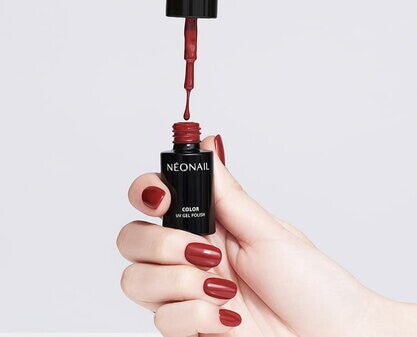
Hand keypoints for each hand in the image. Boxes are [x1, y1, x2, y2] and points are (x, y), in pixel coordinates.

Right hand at [117, 135, 416, 335]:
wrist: (329, 336)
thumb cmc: (310, 283)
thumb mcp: (266, 230)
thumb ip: (226, 191)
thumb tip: (207, 142)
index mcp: (206, 223)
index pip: (153, 197)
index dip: (145, 192)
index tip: (164, 199)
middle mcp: (188, 254)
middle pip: (131, 239)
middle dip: (159, 243)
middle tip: (202, 250)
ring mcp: (184, 292)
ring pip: (135, 280)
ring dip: (180, 283)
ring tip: (222, 288)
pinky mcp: (186, 326)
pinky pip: (162, 320)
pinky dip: (197, 317)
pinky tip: (228, 318)